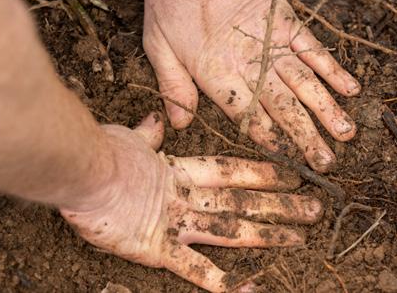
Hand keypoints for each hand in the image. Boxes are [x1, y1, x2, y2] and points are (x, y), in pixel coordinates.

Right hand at [61, 113, 322, 292]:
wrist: (82, 171)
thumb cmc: (105, 153)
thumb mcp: (133, 138)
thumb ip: (150, 133)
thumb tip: (159, 120)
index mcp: (180, 171)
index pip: (232, 170)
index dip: (263, 172)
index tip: (290, 174)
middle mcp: (186, 196)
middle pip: (242, 199)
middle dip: (279, 204)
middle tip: (315, 208)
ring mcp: (175, 221)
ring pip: (229, 228)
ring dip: (265, 234)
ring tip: (298, 239)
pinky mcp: (156, 248)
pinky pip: (191, 267)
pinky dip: (218, 280)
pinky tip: (246, 288)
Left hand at [144, 0, 359, 172]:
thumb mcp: (156, 44)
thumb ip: (172, 85)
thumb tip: (179, 122)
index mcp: (215, 74)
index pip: (246, 116)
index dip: (267, 139)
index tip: (285, 158)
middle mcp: (248, 64)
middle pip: (282, 107)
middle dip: (304, 137)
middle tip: (325, 162)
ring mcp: (271, 41)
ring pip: (304, 83)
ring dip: (325, 111)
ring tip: (345, 135)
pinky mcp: (286, 20)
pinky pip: (314, 49)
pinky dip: (332, 69)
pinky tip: (348, 88)